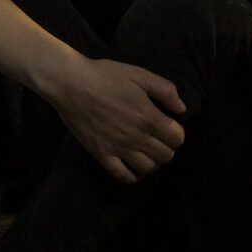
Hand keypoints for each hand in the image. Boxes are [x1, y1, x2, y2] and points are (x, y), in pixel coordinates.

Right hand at [45, 55, 187, 183]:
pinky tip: (135, 171)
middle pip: (165, 156)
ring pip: (147, 169)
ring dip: (153, 162)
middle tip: (159, 138)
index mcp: (148, 117)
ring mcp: (118, 148)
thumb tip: (181, 108)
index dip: (178, 132)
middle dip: (168, 148)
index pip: (177, 138)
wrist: (70, 83)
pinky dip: (132, 177)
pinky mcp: (101, 154)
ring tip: (148, 152)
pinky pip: (122, 175)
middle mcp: (136, 137)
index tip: (170, 126)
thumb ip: (165, 90)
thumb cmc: (105, 75)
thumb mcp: (139, 74)